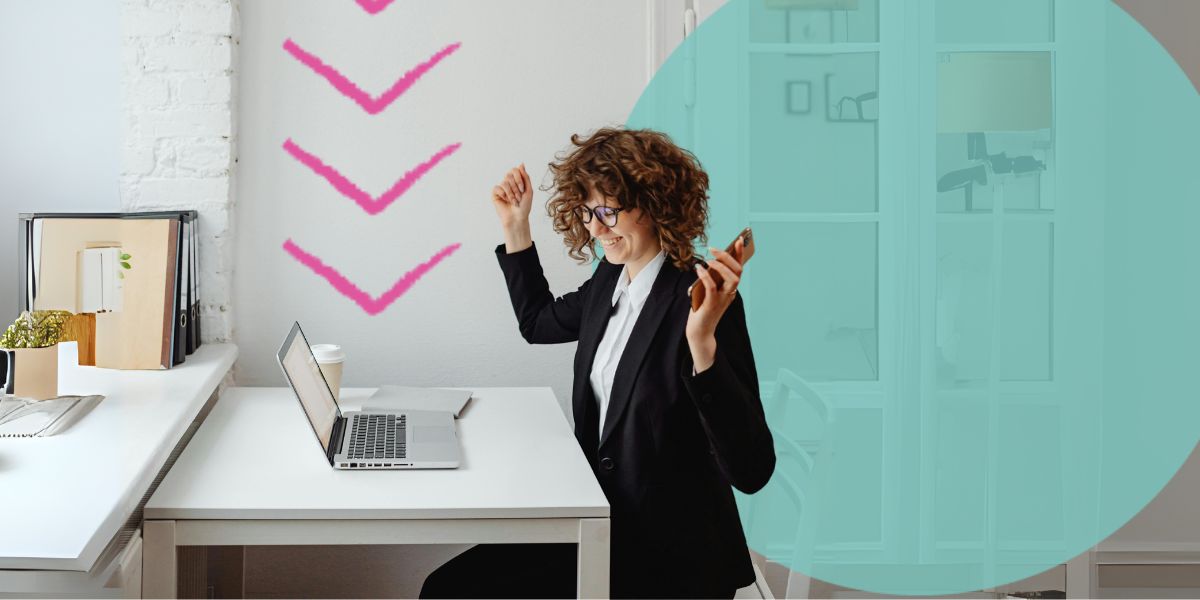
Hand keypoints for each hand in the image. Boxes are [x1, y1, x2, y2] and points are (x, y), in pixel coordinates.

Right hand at [492, 164, 533, 252]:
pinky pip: (498, 188)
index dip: (519, 178)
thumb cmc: (524, 206)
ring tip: (514, 202)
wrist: (517, 218)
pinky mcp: (495, 193)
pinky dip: (504, 195)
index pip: (515, 170)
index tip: (522, 189)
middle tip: (519, 198)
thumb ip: (525, 177)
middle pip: (509, 175)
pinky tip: (505, 201)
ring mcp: (501, 188)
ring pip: (504, 182)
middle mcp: (508, 182)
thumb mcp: (529, 190)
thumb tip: (521, 164)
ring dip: (511, 193)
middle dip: (516, 188)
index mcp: (517, 180)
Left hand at [686, 237, 744, 372]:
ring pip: (731, 279)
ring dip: (721, 266)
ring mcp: (722, 300)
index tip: (739, 239)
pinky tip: (699, 268)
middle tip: (714, 249)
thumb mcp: (708, 292)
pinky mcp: (712, 305)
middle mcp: (729, 294)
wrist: (699, 332)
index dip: (740, 254)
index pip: (738, 268)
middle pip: (737, 272)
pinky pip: (712, 287)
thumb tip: (707, 263)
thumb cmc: (702, 310)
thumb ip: (711, 279)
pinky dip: (706, 276)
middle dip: (728, 257)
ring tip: (708, 258)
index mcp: (730, 289)